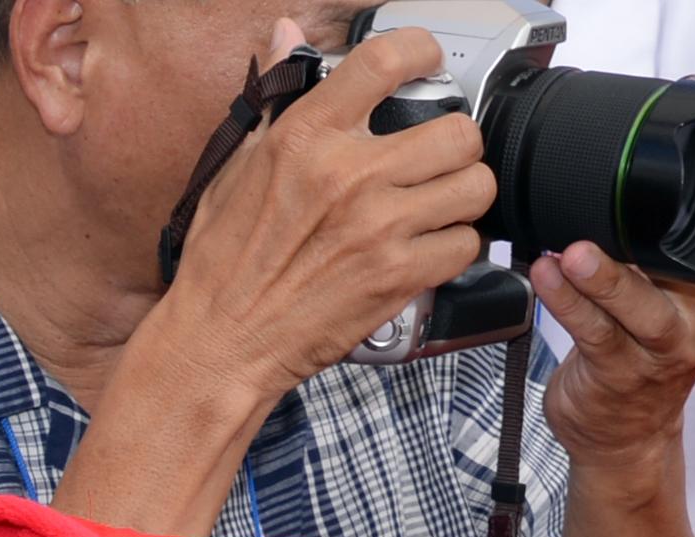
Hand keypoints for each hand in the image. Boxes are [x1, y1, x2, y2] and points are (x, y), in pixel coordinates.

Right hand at [128, 22, 497, 407]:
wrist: (218, 345)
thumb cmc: (221, 265)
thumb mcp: (236, 169)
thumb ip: (274, 100)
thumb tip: (282, 34)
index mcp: (305, 138)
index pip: (387, 61)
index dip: (421, 51)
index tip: (427, 61)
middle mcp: (348, 175)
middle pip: (458, 130)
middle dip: (455, 145)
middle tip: (436, 160)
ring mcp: (379, 228)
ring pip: (475, 187)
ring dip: (463, 196)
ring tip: (437, 207)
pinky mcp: (397, 278)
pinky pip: (465, 245)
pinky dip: (453, 248)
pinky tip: (425, 251)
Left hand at [533, 211, 694, 476]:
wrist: (627, 439)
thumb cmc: (649, 356)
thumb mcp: (685, 304)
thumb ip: (689, 255)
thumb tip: (671, 194)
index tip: (684, 186)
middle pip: (686, 272)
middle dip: (648, 248)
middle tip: (610, 227)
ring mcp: (663, 352)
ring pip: (639, 307)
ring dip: (603, 280)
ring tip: (570, 255)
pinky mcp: (619, 373)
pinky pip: (593, 332)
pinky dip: (566, 301)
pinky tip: (545, 276)